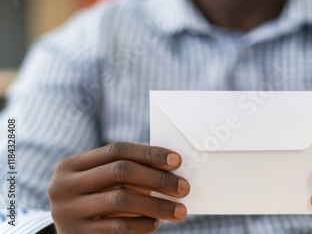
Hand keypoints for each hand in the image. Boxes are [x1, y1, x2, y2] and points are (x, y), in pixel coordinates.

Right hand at [48, 142, 189, 233]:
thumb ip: (125, 173)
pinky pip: (118, 227)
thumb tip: (171, 168)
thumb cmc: (93, 206)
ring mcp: (66, 211)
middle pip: (120, 171)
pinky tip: (157, 224)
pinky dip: (143, 225)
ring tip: (178, 211)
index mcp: (70, 165)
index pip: (117, 150)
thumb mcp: (100, 185)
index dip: (149, 153)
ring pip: (122, 199)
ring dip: (156, 205)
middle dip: (158, 178)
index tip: (177, 161)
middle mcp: (63, 185)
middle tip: (183, 188)